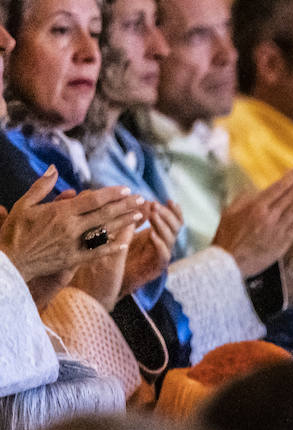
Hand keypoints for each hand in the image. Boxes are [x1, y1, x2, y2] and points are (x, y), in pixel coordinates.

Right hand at [0, 168, 145, 296]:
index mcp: (61, 212)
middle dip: (125, 206)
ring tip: (139, 215)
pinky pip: (97, 252)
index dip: (112, 194)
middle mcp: (71, 228)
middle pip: (105, 214)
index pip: (93, 200)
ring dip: (124, 223)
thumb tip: (54, 168)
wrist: (10, 261)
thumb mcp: (24, 204)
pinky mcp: (74, 259)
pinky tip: (125, 242)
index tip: (126, 189)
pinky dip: (112, 247)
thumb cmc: (15, 231)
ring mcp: (74, 245)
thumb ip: (42, 186)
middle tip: (142, 199)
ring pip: (105, 232)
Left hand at [120, 200, 182, 295]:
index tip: (167, 199)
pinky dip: (159, 244)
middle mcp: (162, 245)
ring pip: (170, 238)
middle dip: (166, 215)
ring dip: (162, 225)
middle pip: (175, 227)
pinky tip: (152, 234)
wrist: (105, 281)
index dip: (174, 210)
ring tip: (154, 215)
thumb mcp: (121, 231)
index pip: (173, 220)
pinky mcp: (156, 269)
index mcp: (158, 235)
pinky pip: (163, 255)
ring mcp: (160, 257)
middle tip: (155, 205)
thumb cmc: (111, 254)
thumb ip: (132, 218)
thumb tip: (139, 199)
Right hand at [213, 164, 292, 276]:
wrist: (227, 264)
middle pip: (292, 194)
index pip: (280, 186)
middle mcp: (269, 215)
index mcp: (255, 206)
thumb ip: (244, 198)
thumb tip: (257, 190)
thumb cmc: (226, 237)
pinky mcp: (282, 243)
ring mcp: (277, 229)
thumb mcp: (230, 212)